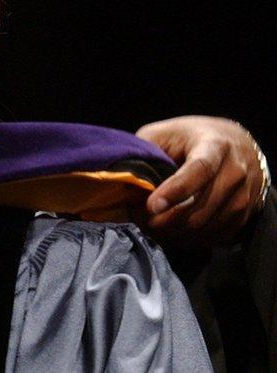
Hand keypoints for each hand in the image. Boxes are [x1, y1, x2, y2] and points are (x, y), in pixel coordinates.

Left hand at [136, 115, 266, 244]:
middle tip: (141, 220)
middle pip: (202, 205)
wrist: (235, 143)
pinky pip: (219, 234)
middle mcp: (237, 170)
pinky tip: (174, 232)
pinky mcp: (247, 211)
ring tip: (153, 226)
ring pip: (209, 224)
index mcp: (215, 146)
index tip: (151, 206)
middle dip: (166, 219)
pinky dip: (193, 239)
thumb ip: (147, 150)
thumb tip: (126, 176)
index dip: (175, 190)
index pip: (198, 170)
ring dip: (177, 232)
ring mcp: (246, 193)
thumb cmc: (191, 138)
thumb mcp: (165, 133)